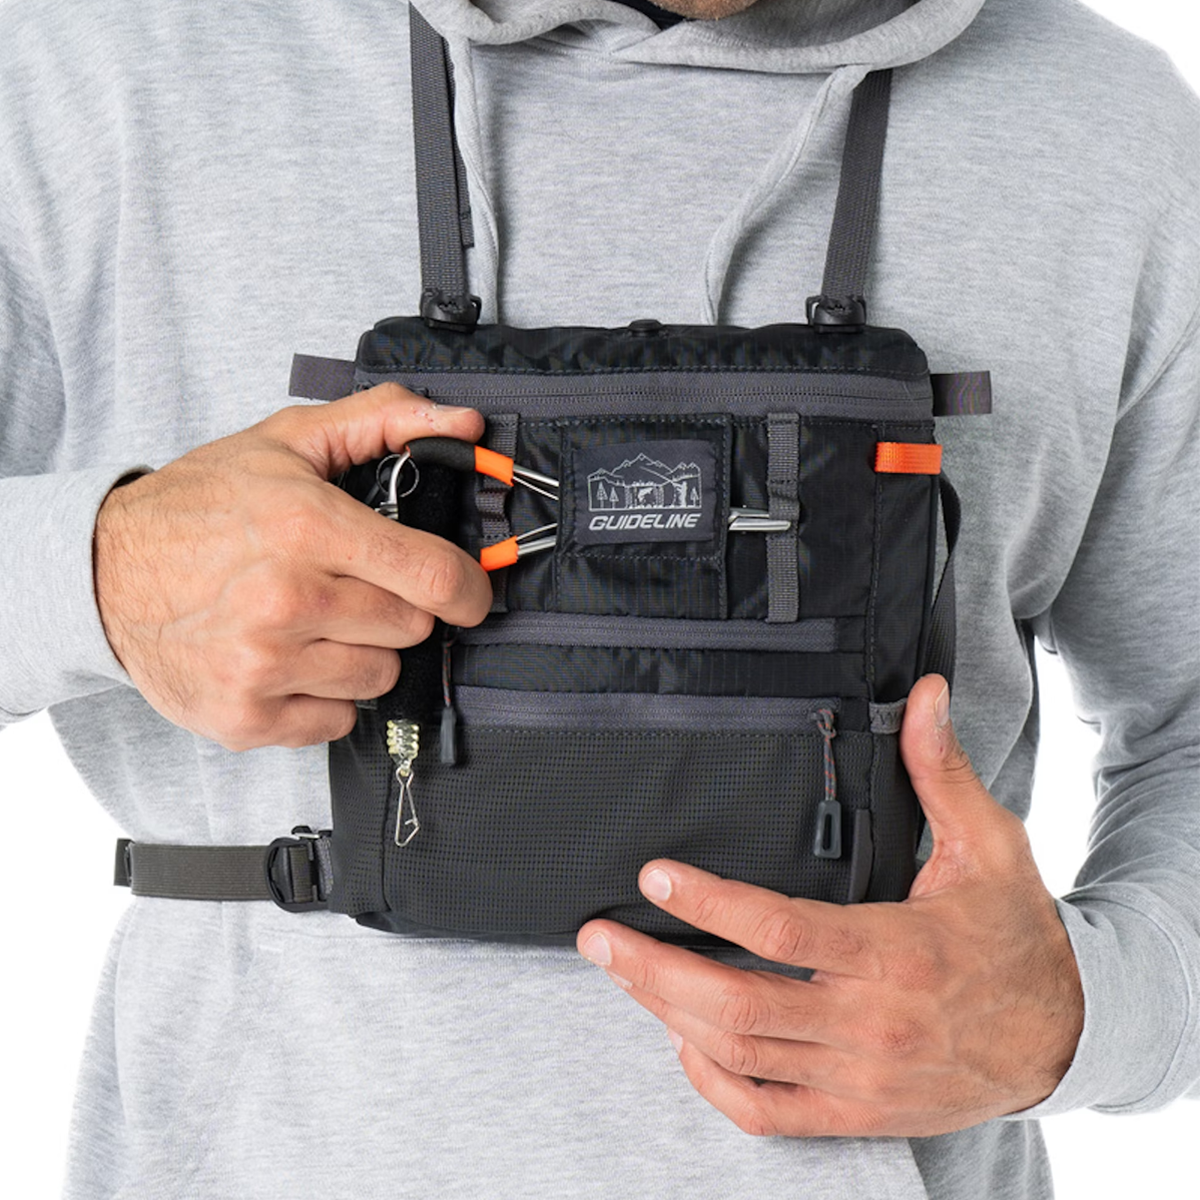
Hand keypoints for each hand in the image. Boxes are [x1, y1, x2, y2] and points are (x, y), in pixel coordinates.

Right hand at [94, 385, 490, 749]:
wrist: (103, 573)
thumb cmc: (198, 506)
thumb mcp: (286, 441)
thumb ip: (383, 421)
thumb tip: (465, 426)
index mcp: (305, 527)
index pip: (434, 577)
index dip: (468, 588)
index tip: (468, 592)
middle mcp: (285, 600)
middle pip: (411, 630)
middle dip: (396, 608)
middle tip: (352, 588)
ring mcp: (262, 666)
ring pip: (379, 678)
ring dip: (361, 653)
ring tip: (311, 622)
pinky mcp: (244, 717)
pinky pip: (338, 721)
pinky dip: (324, 696)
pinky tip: (289, 661)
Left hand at [577, 675, 1083, 1136]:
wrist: (1068, 1037)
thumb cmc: (1016, 935)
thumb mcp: (990, 845)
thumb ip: (939, 770)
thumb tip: (921, 693)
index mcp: (897, 951)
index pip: (781, 930)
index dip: (708, 903)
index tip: (655, 874)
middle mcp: (872, 1023)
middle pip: (738, 1004)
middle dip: (655, 968)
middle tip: (599, 936)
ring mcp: (861, 1078)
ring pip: (741, 1054)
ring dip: (668, 1013)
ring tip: (623, 971)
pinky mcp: (859, 1113)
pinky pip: (768, 1113)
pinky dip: (713, 1082)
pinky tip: (681, 1041)